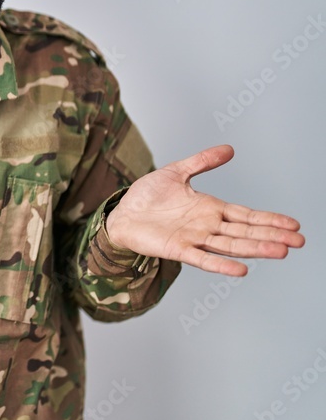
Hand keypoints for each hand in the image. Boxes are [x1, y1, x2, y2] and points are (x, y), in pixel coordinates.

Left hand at [105, 145, 304, 275]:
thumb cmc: (147, 196)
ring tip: (280, 251)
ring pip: (230, 245)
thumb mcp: (176, 172)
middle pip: (245, 232)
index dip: (270, 219)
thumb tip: (229, 149)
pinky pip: (203, 258)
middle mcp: (207, 226)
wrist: (121, 212)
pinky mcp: (177, 249)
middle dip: (272, 235)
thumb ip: (202, 162)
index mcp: (210, 208)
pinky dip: (221, 264)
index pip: (246, 215)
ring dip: (255, 248)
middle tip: (299, 241)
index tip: (294, 224)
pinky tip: (242, 269)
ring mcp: (194, 238)